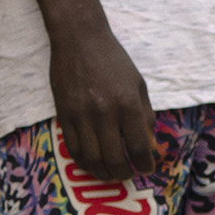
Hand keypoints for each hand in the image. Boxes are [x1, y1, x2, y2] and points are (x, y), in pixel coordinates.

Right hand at [49, 23, 157, 181]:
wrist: (79, 40)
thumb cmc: (114, 61)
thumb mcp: (139, 86)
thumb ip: (145, 116)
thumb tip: (150, 146)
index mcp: (128, 104)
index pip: (138, 147)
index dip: (145, 164)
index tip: (148, 169)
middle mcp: (105, 113)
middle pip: (114, 158)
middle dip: (124, 174)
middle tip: (128, 175)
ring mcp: (81, 115)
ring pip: (91, 158)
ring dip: (103, 173)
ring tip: (111, 173)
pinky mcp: (63, 115)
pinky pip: (73, 148)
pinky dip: (83, 162)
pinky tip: (92, 164)